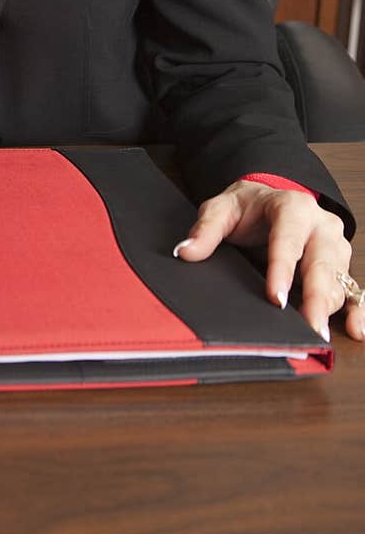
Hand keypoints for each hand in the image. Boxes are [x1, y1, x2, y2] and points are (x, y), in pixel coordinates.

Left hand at [173, 181, 363, 342]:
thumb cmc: (248, 207)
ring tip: (316, 335)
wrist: (268, 198)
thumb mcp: (221, 208)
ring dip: (328, 308)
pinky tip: (355, 331)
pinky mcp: (340, 267)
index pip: (289, 239)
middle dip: (315, 297)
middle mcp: (321, 226)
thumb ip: (205, 229)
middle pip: (322, 264)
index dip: (283, 269)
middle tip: (308, 328)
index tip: (275, 298)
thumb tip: (186, 252)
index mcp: (293, 207)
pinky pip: (355, 290)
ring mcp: (335, 248)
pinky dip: (359, 310)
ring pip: (337, 280)